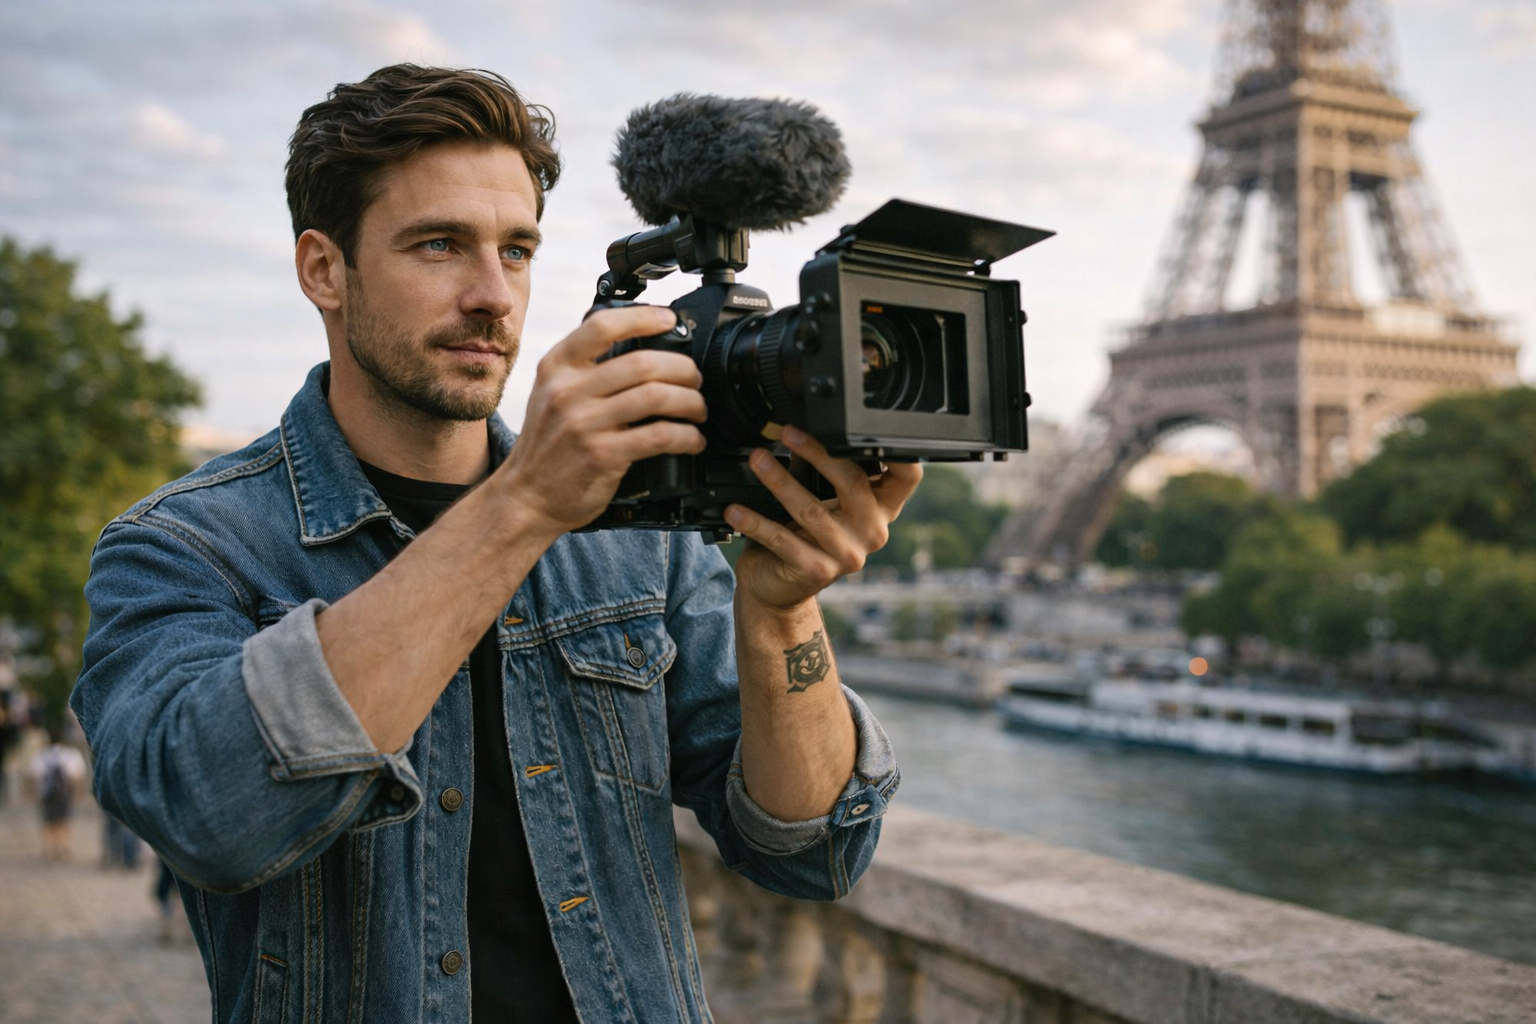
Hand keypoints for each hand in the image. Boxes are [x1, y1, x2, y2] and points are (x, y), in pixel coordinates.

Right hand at [496, 305, 706, 538]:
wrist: (525, 497)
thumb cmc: (547, 447)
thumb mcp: (551, 395)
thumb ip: (584, 371)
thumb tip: (641, 350)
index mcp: (556, 368)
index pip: (602, 326)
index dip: (643, 317)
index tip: (670, 320)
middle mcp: (567, 391)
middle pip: (642, 362)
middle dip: (682, 369)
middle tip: (695, 380)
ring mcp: (584, 423)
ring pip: (656, 397)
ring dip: (690, 402)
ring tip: (698, 409)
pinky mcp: (602, 455)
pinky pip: (659, 436)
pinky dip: (687, 436)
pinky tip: (692, 440)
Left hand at [725, 425, 920, 610]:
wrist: (779, 588)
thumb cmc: (801, 537)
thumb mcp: (818, 498)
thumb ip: (818, 467)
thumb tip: (799, 425)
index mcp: (880, 510)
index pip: (907, 477)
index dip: (898, 452)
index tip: (867, 424)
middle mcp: (872, 532)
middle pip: (853, 482)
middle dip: (818, 453)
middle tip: (787, 433)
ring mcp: (847, 555)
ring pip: (812, 510)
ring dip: (779, 481)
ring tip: (757, 460)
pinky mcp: (817, 571)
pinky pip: (782, 540)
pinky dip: (756, 522)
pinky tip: (736, 510)